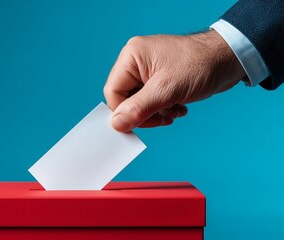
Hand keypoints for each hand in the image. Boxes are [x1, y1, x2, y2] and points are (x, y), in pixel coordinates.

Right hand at [104, 30, 246, 131]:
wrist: (230, 58)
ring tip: (173, 112)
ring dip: (155, 113)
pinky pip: (151, 99)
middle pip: (126, 97)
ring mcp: (148, 69)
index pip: (113, 92)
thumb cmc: (200, 65)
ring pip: (139, 101)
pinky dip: (163, 108)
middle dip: (143, 113)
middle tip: (161, 119)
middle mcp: (137, 61)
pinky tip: (178, 107)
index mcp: (132, 57)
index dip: (123, 112)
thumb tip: (116, 124)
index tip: (139, 124)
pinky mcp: (160, 77)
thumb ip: (138, 109)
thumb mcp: (166, 91)